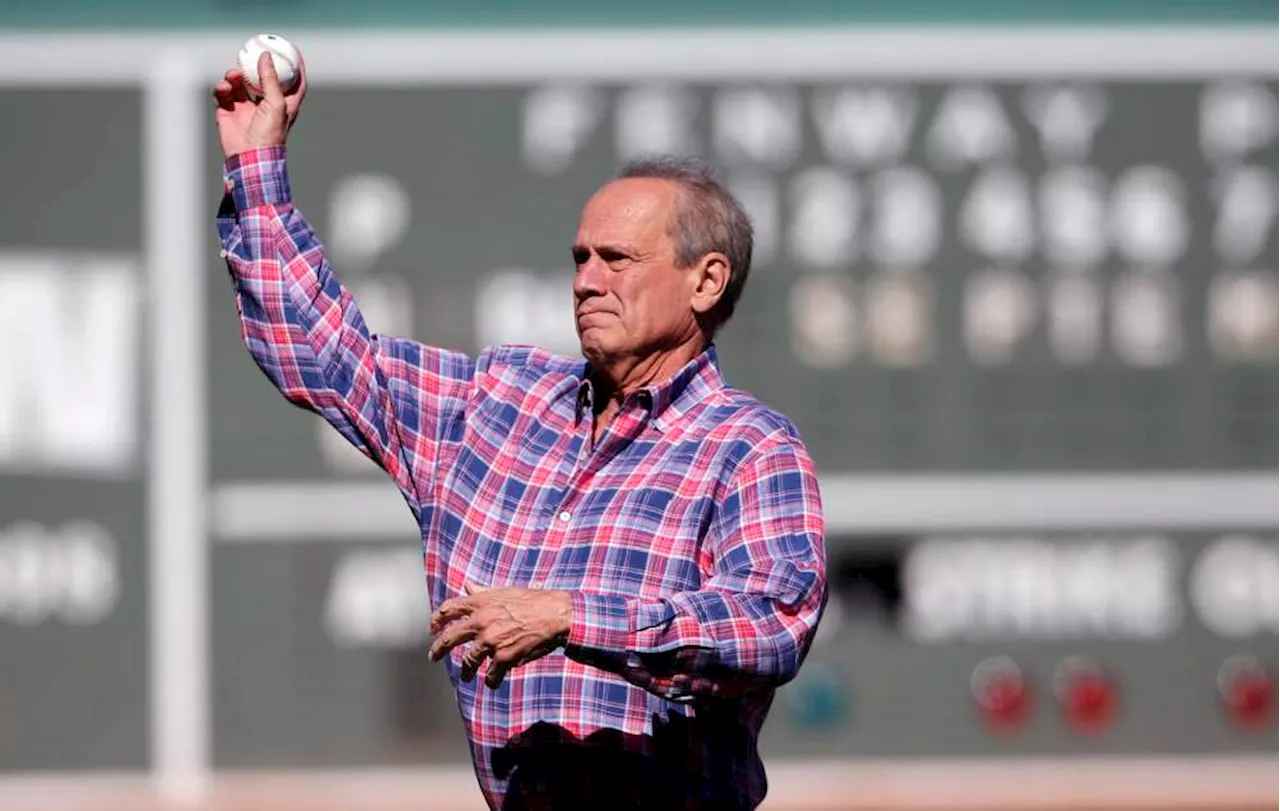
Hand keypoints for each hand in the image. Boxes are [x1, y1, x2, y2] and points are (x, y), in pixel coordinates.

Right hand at [212, 50, 307, 158]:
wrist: (248, 158)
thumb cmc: (269, 135)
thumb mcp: (275, 104)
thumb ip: (271, 79)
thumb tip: (266, 57)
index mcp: (283, 105)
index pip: (293, 83)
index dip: (294, 68)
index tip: (291, 51)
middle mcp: (265, 105)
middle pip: (261, 79)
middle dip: (255, 67)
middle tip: (250, 54)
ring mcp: (246, 108)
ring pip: (239, 83)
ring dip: (234, 76)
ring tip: (233, 75)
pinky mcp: (228, 111)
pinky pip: (223, 92)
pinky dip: (222, 87)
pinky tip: (224, 88)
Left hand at [429, 582, 572, 688]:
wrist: (555, 615)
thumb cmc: (532, 600)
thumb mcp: (504, 592)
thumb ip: (482, 592)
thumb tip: (467, 586)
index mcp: (480, 603)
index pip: (448, 610)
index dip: (436, 620)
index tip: (432, 629)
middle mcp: (481, 621)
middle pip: (449, 637)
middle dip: (438, 649)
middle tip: (433, 657)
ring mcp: (491, 641)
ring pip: (468, 662)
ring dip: (466, 671)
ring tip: (466, 676)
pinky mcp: (504, 657)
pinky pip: (491, 675)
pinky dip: (491, 681)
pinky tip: (492, 682)